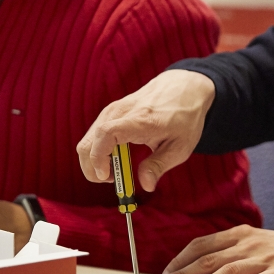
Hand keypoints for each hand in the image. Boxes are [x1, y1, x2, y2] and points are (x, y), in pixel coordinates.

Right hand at [76, 70, 215, 191]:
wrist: (185, 87)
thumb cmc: (185, 116)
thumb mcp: (181, 146)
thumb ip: (160, 165)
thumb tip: (146, 185)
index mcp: (140, 120)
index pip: (106, 134)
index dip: (99, 158)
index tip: (107, 176)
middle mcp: (121, 112)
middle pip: (88, 143)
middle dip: (93, 168)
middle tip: (113, 180)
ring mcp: (113, 110)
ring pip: (88, 140)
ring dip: (95, 161)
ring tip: (118, 170)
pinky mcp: (111, 112)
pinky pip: (94, 134)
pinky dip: (98, 151)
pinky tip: (117, 158)